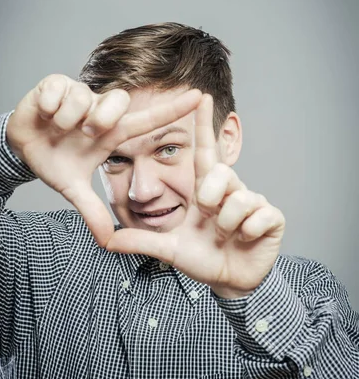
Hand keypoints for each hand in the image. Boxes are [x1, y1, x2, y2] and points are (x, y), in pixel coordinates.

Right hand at [6, 74, 201, 246]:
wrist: (22, 147)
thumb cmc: (54, 161)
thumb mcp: (73, 188)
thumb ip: (92, 210)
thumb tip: (106, 242)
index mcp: (110, 134)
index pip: (147, 121)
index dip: (173, 110)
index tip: (199, 96)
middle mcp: (100, 111)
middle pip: (118, 101)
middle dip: (100, 119)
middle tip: (84, 134)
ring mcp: (80, 96)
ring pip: (85, 97)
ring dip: (68, 118)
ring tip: (58, 128)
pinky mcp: (56, 84)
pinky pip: (60, 89)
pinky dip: (50, 105)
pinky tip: (45, 114)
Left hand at [106, 94, 284, 297]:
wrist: (230, 282)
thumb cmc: (202, 258)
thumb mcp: (169, 249)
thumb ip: (141, 242)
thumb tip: (106, 240)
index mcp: (206, 191)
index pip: (204, 153)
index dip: (204, 125)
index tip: (202, 97)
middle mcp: (230, 190)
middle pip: (220, 173)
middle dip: (211, 198)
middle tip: (209, 218)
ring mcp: (253, 202)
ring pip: (240, 197)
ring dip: (228, 223)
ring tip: (226, 235)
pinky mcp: (272, 217)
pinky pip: (261, 215)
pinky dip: (250, 232)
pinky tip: (246, 239)